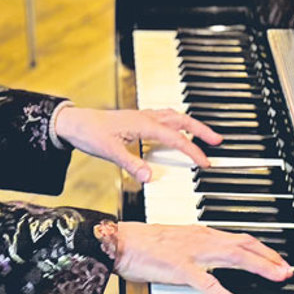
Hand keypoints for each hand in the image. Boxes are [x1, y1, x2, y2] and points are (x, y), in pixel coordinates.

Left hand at [53, 106, 222, 181]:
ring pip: (174, 116)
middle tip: (218, 141)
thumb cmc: (90, 133)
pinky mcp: (138, 119)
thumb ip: (131, 164)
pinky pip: (164, 117)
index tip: (205, 162)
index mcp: (144, 124)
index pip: (176, 138)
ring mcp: (142, 116)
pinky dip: (177, 123)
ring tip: (204, 135)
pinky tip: (177, 130)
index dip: (192, 151)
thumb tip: (149, 177)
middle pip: (182, 121)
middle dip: (201, 131)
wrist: (74, 122)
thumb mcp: (109, 152)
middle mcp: (146, 117)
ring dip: (191, 125)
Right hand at [113, 222, 292, 293]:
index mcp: (200, 232)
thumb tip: (214, 258)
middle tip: (288, 269)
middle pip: (243, 245)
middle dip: (269, 257)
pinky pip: (205, 281)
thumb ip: (197, 248)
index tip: (278, 259)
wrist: (119, 240)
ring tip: (277, 277)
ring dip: (259, 266)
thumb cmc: (143, 243)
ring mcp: (191, 252)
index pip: (239, 238)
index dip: (262, 248)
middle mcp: (201, 238)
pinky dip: (223, 292)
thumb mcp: (177, 241)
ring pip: (233, 257)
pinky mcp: (178, 268)